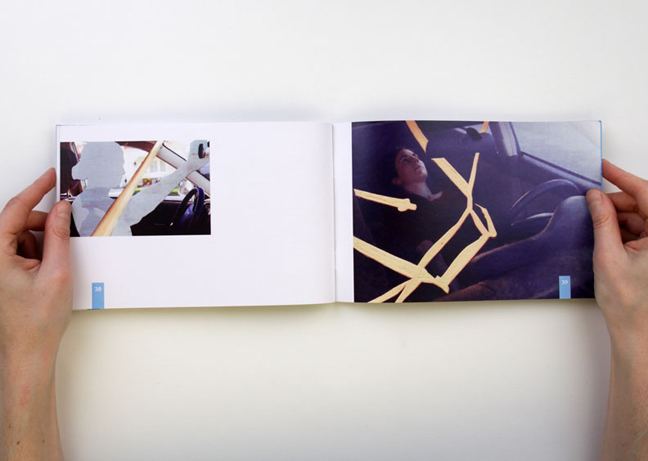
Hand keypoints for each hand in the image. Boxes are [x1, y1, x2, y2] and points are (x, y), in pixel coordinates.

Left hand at [0, 168, 72, 361]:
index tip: (51, 177)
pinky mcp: (3, 273)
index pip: (15, 210)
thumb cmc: (36, 322)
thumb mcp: (56, 272)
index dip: (36, 190)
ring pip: (22, 236)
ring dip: (42, 243)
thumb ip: (58, 236)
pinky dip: (38, 254)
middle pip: (19, 222)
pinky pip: (22, 250)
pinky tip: (47, 272)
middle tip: (67, 232)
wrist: (27, 353)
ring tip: (53, 268)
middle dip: (44, 224)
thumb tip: (62, 211)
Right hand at [587, 160, 647, 460]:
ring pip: (640, 217)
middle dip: (616, 202)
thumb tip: (595, 196)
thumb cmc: (628, 302)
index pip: (647, 194)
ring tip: (595, 226)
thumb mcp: (608, 256)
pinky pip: (639, 230)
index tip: (603, 166)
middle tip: (589, 203)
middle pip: (643, 205)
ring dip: (617, 218)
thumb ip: (603, 221)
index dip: (623, 178)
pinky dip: (621, 230)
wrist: (636, 332)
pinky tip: (605, 236)